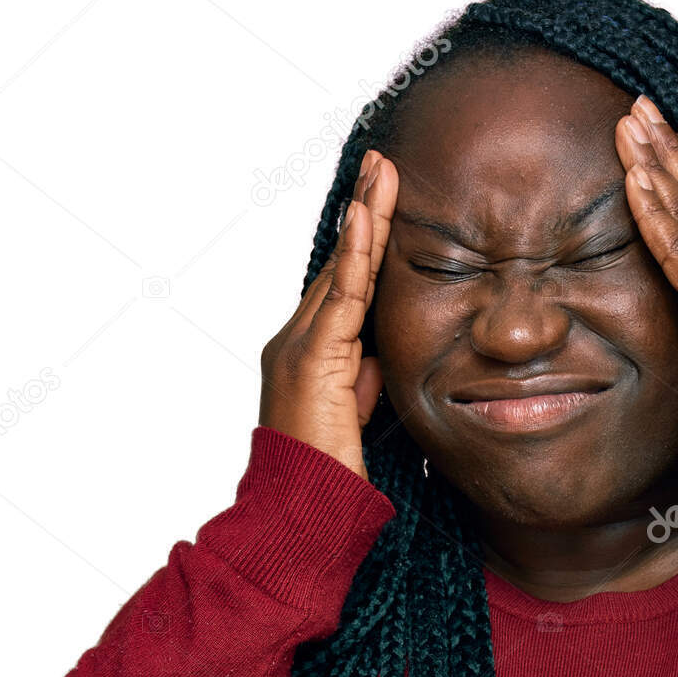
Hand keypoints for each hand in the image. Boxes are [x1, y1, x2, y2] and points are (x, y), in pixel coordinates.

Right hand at [259, 149, 398, 479]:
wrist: (302, 513)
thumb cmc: (328, 477)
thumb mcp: (355, 419)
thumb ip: (363, 383)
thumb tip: (378, 358)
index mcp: (309, 354)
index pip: (343, 286)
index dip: (363, 243)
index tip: (380, 200)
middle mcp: (295, 341)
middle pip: (339, 265)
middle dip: (363, 212)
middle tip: (382, 164)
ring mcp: (299, 348)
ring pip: (339, 270)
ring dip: (364, 217)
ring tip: (382, 172)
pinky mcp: (312, 360)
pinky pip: (341, 297)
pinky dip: (355, 255)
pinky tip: (367, 217)